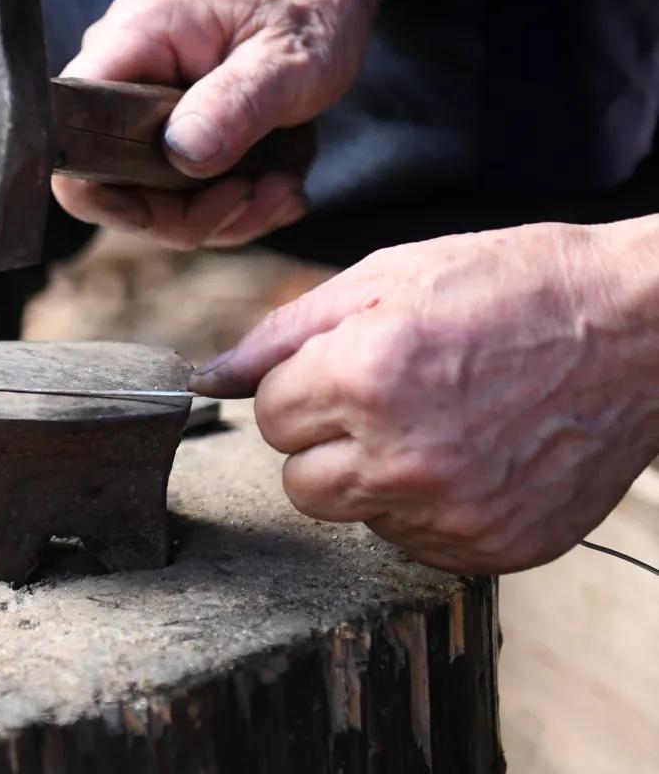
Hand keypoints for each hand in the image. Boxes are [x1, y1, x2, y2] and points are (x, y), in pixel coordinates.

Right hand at [52, 0, 379, 249]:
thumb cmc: (307, 7)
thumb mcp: (288, 59)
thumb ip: (234, 104)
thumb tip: (183, 152)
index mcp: (133, 40)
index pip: (70, 133)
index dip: (106, 192)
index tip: (176, 209)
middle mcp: (122, 73)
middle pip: (111, 183)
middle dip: (187, 213)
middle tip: (258, 196)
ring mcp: (140, 105)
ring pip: (150, 198)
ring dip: (219, 214)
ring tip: (281, 188)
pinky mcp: (166, 129)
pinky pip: (177, 192)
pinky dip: (227, 205)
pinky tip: (275, 184)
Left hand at [188, 222, 658, 572]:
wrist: (642, 328)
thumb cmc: (511, 287)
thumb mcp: (386, 277)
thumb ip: (282, 332)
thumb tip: (211, 377)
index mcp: (364, 377)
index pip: (271, 416)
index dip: (305, 387)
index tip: (348, 367)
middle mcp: (401, 456)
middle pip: (297, 481)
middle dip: (323, 440)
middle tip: (384, 398)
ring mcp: (451, 512)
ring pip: (351, 515)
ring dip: (371, 476)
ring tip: (435, 423)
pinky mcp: (493, 548)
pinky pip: (413, 544)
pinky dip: (426, 508)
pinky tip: (470, 457)